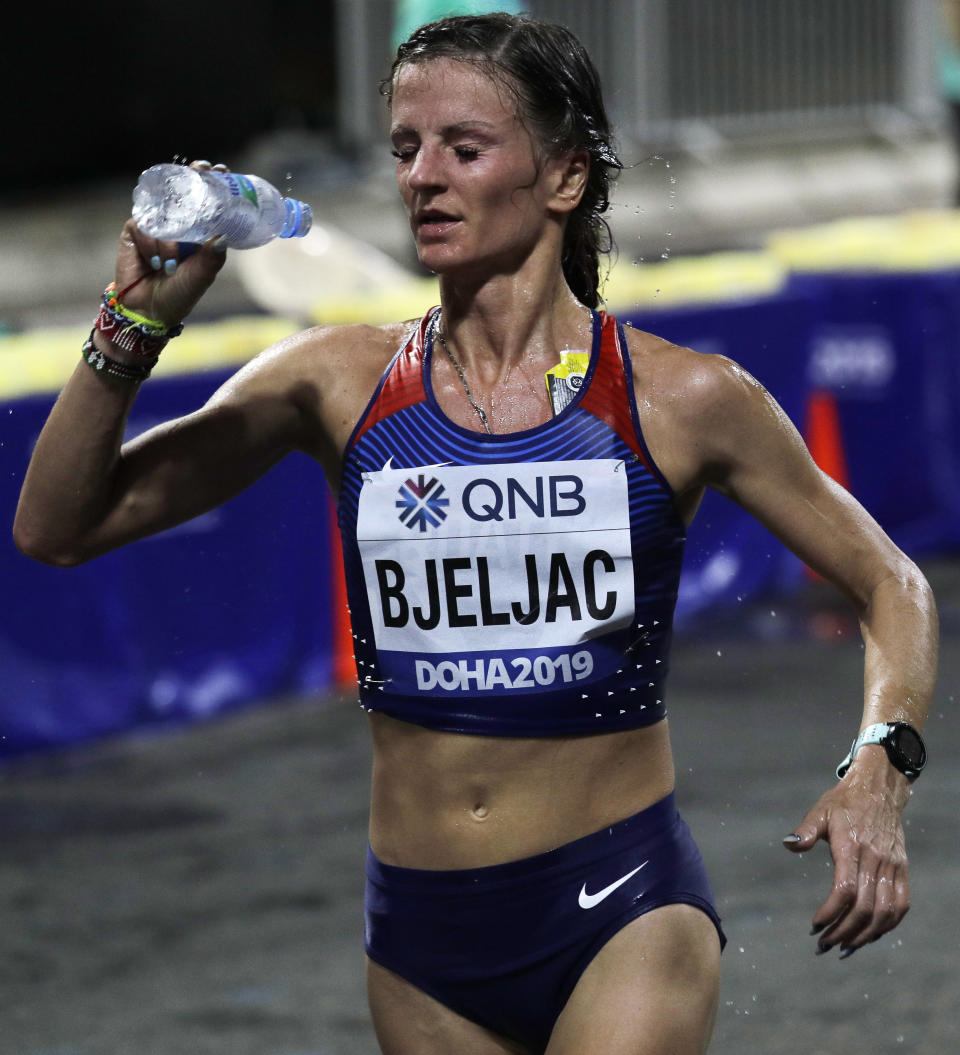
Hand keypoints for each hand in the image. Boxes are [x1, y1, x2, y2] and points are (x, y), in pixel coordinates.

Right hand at [115, 160, 229, 328]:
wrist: (150, 309)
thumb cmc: (181, 293)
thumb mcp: (202, 275)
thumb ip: (213, 257)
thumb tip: (223, 236)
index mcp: (198, 231)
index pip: (205, 200)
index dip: (211, 183)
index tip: (221, 170)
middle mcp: (177, 224)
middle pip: (182, 190)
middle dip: (190, 178)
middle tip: (200, 171)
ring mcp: (155, 225)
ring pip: (163, 212)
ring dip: (169, 239)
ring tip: (171, 265)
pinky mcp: (134, 231)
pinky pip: (143, 226)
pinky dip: (151, 244)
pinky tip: (154, 263)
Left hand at [783, 761, 910, 958]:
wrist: (878, 790)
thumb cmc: (843, 803)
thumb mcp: (819, 811)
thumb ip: (805, 831)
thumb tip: (788, 844)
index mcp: (852, 847)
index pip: (846, 890)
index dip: (830, 912)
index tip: (814, 925)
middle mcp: (875, 859)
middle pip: (865, 908)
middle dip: (843, 931)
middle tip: (823, 944)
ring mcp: (892, 866)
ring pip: (886, 913)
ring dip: (865, 935)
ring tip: (843, 947)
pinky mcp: (902, 870)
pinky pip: (901, 905)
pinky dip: (887, 925)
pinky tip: (868, 935)